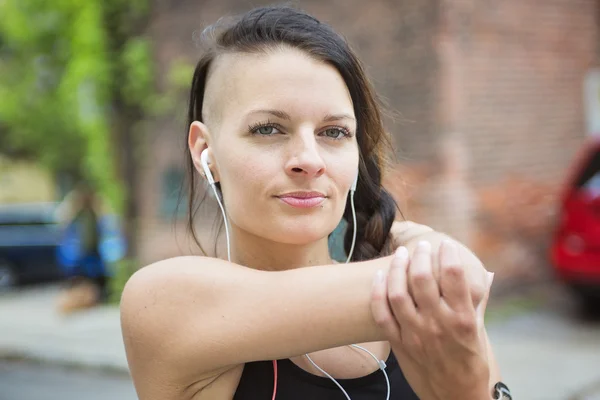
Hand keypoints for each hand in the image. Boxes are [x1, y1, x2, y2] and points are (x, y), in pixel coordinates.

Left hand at [371, 240, 491, 399]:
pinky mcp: (399, 343)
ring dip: (397, 268)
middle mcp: (438, 324)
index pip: (454, 277)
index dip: (448, 254)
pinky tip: (379, 276)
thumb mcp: (480, 331)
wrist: (455, 395)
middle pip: (423, 279)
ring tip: (400, 254)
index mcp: (463, 320)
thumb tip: (485, 275)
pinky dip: (377, 293)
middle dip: (421, 256)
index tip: (445, 244)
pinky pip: (381, 314)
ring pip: (398, 293)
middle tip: (422, 246)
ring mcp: (415, 334)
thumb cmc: (471, 362)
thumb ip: (478, 302)